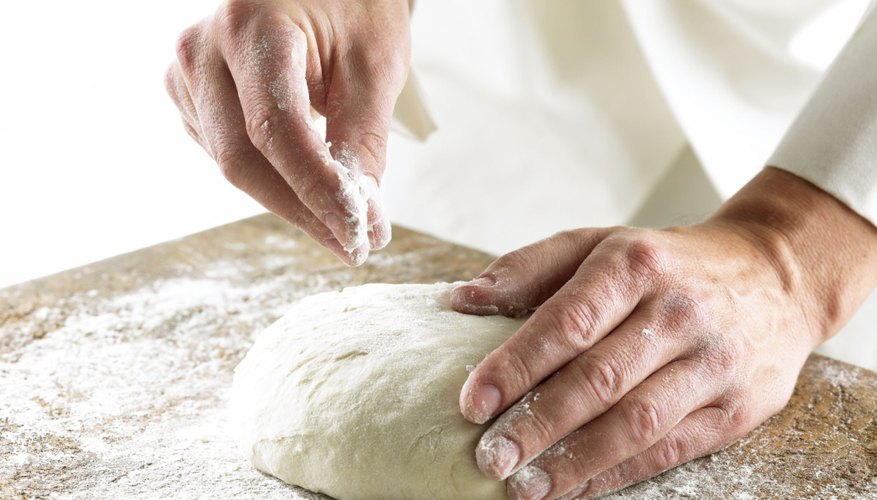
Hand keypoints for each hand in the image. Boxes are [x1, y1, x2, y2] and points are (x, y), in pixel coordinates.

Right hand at [165, 0, 409, 264]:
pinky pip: (227, 155)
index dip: (316, 189)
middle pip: (243, 158)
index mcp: (251, 26)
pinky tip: (306, 186)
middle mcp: (203, 50)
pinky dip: (271, 181)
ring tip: (343, 220)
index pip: (277, 129)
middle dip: (303, 211)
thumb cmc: (352, 7)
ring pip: (233, 165)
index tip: (357, 232)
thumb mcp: (374, 63)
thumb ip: (363, 137)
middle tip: (355, 245)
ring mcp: (187, 75)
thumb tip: (359, 213)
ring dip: (291, 202)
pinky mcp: (189, 97)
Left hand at [452, 168, 876, 498]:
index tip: (471, 402)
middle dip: (538, 424)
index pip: (567, 322)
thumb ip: (528, 270)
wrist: (776, 277)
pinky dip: (617, 474)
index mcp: (634, 264)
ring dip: (575, 461)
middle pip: (599, 379)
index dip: (516, 365)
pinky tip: (576, 487)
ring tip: (525, 487)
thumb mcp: (599, 244)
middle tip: (490, 457)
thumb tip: (459, 300)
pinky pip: (669, 449)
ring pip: (635, 422)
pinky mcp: (737, 406)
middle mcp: (677, 312)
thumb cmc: (667, 263)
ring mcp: (712, 362)